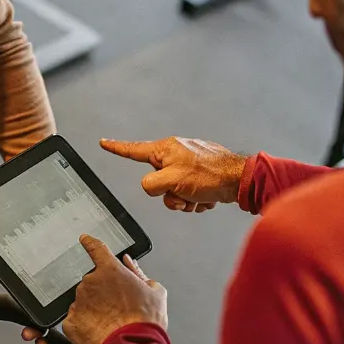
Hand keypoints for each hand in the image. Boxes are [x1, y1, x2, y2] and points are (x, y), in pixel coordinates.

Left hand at [22, 235, 167, 343]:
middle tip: (117, 307)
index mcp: (110, 271)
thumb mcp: (155, 291)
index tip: (84, 239)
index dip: (90, 243)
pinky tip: (98, 330)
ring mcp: (79, 302)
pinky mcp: (71, 321)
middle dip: (102, 293)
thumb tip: (129, 264)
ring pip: (83, 301)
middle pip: (92, 282)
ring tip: (110, 322)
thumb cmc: (146, 321)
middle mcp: (91, 282)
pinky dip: (85, 324)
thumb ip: (139, 273)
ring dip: (93, 309)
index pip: (96, 249)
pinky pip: (75, 319)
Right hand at [100, 137, 247, 211]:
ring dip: (184, 200)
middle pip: (156, 181)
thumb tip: (152, 187)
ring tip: (198, 197)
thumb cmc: (210, 175)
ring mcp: (188, 165)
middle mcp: (175, 154)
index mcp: (165, 150)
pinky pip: (188, 193)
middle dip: (169, 195)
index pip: (133, 150)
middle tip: (184, 194)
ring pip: (172, 191)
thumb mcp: (172, 181)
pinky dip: (195, 199)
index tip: (104, 142)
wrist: (240, 180)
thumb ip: (151, 185)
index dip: (116, 148)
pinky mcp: (200, 175)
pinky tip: (207, 198)